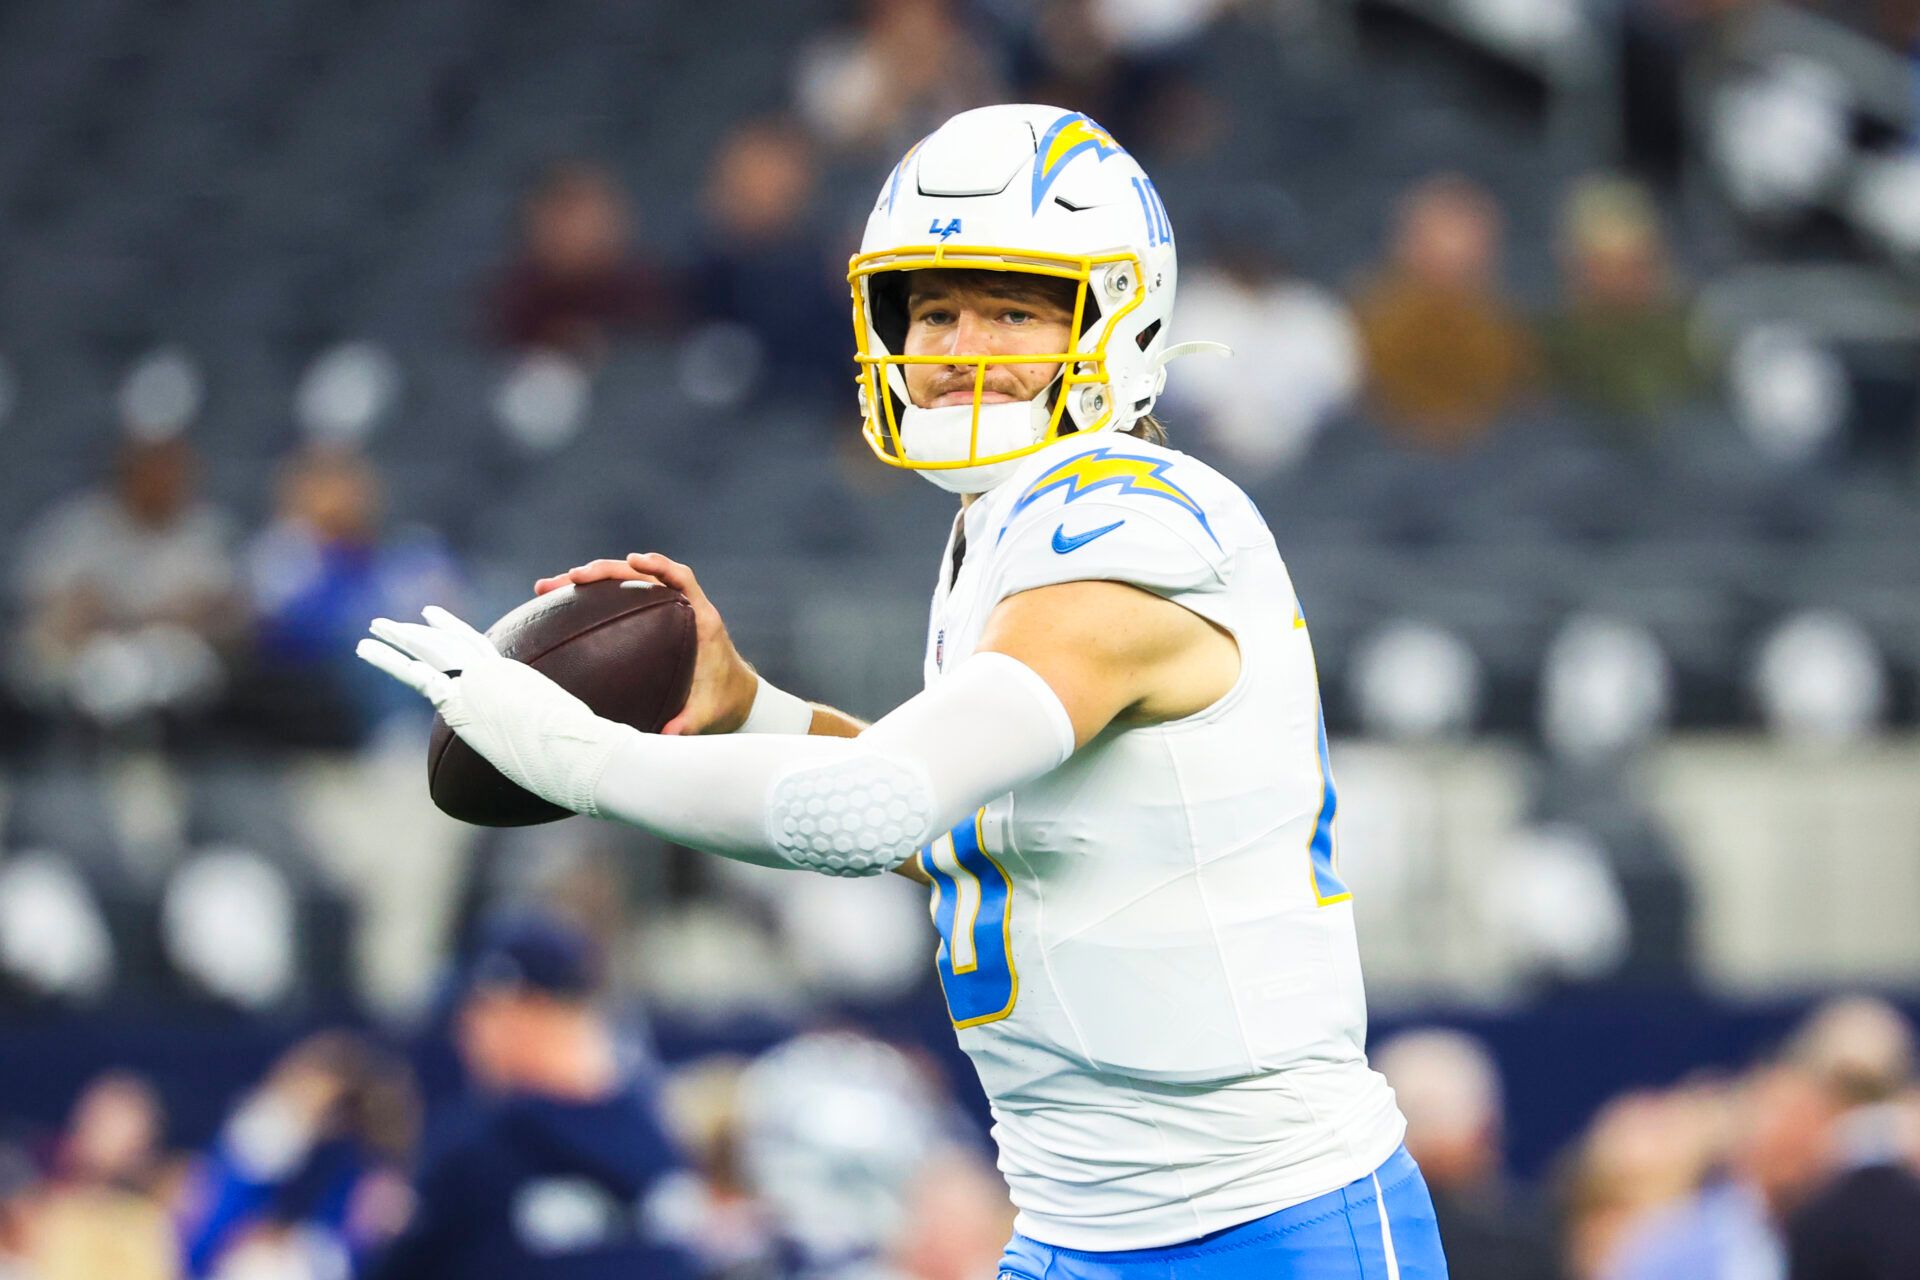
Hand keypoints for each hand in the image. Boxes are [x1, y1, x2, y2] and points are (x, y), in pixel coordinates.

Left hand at [356, 606, 622, 814]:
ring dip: (398, 637)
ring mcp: (477, 681)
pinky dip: (389, 659)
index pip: (478, 648)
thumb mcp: (561, 735)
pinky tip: (366, 648)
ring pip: (428, 650)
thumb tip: (559, 757)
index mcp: (515, 677)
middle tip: (396, 623)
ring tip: (373, 627)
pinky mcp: (459, 698)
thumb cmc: (576, 751)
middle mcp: (494, 672)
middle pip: (449, 644)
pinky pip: (415, 673)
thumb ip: (547, 736)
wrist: (570, 745)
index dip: (455, 633)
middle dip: (421, 633)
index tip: (436, 620)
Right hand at [533, 552, 757, 734]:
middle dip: (605, 571)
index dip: (659, 565)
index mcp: (701, 619)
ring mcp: (661, 611)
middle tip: (571, 577)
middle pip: (640, 575)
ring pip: (622, 584)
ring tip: (547, 587)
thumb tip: (667, 735)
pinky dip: (589, 599)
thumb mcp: (708, 714)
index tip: (634, 560)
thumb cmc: (722, 700)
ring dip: (586, 581)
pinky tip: (558, 606)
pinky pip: (617, 601)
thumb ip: (690, 723)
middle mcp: (679, 607)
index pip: (681, 578)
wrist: (732, 695)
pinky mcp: (647, 620)